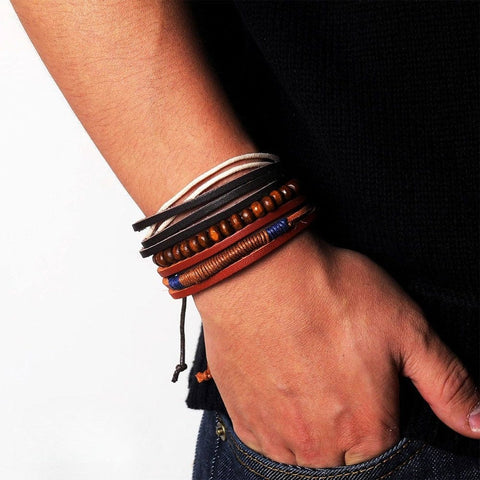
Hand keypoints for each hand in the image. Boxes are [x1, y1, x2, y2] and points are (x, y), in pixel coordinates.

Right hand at [194, 232, 479, 466]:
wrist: (259, 272)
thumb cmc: (331, 293)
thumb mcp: (407, 328)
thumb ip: (447, 384)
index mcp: (369, 429)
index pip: (382, 443)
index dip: (375, 409)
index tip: (360, 380)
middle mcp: (322, 445)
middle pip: (341, 455)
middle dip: (343, 424)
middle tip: (330, 375)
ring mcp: (277, 433)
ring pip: (302, 452)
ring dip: (307, 427)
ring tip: (303, 380)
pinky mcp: (243, 416)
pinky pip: (265, 439)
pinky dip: (274, 421)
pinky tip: (276, 385)